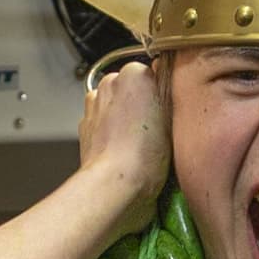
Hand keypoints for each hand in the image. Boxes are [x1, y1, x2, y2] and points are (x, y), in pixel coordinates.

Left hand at [77, 61, 169, 233]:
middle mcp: (109, 84)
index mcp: (134, 73)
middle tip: (158, 130)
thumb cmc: (144, 154)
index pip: (154, 74)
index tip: (169, 114)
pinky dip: (113, 135)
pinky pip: (104, 125)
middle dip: (142, 105)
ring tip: (142, 145)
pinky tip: (127, 152)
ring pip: (117, 106)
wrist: (114, 186)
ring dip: (126, 120)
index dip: (163, 96)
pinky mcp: (84, 129)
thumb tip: (169, 88)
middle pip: (132, 89)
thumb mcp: (174, 116)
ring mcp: (93, 106)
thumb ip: (171, 94)